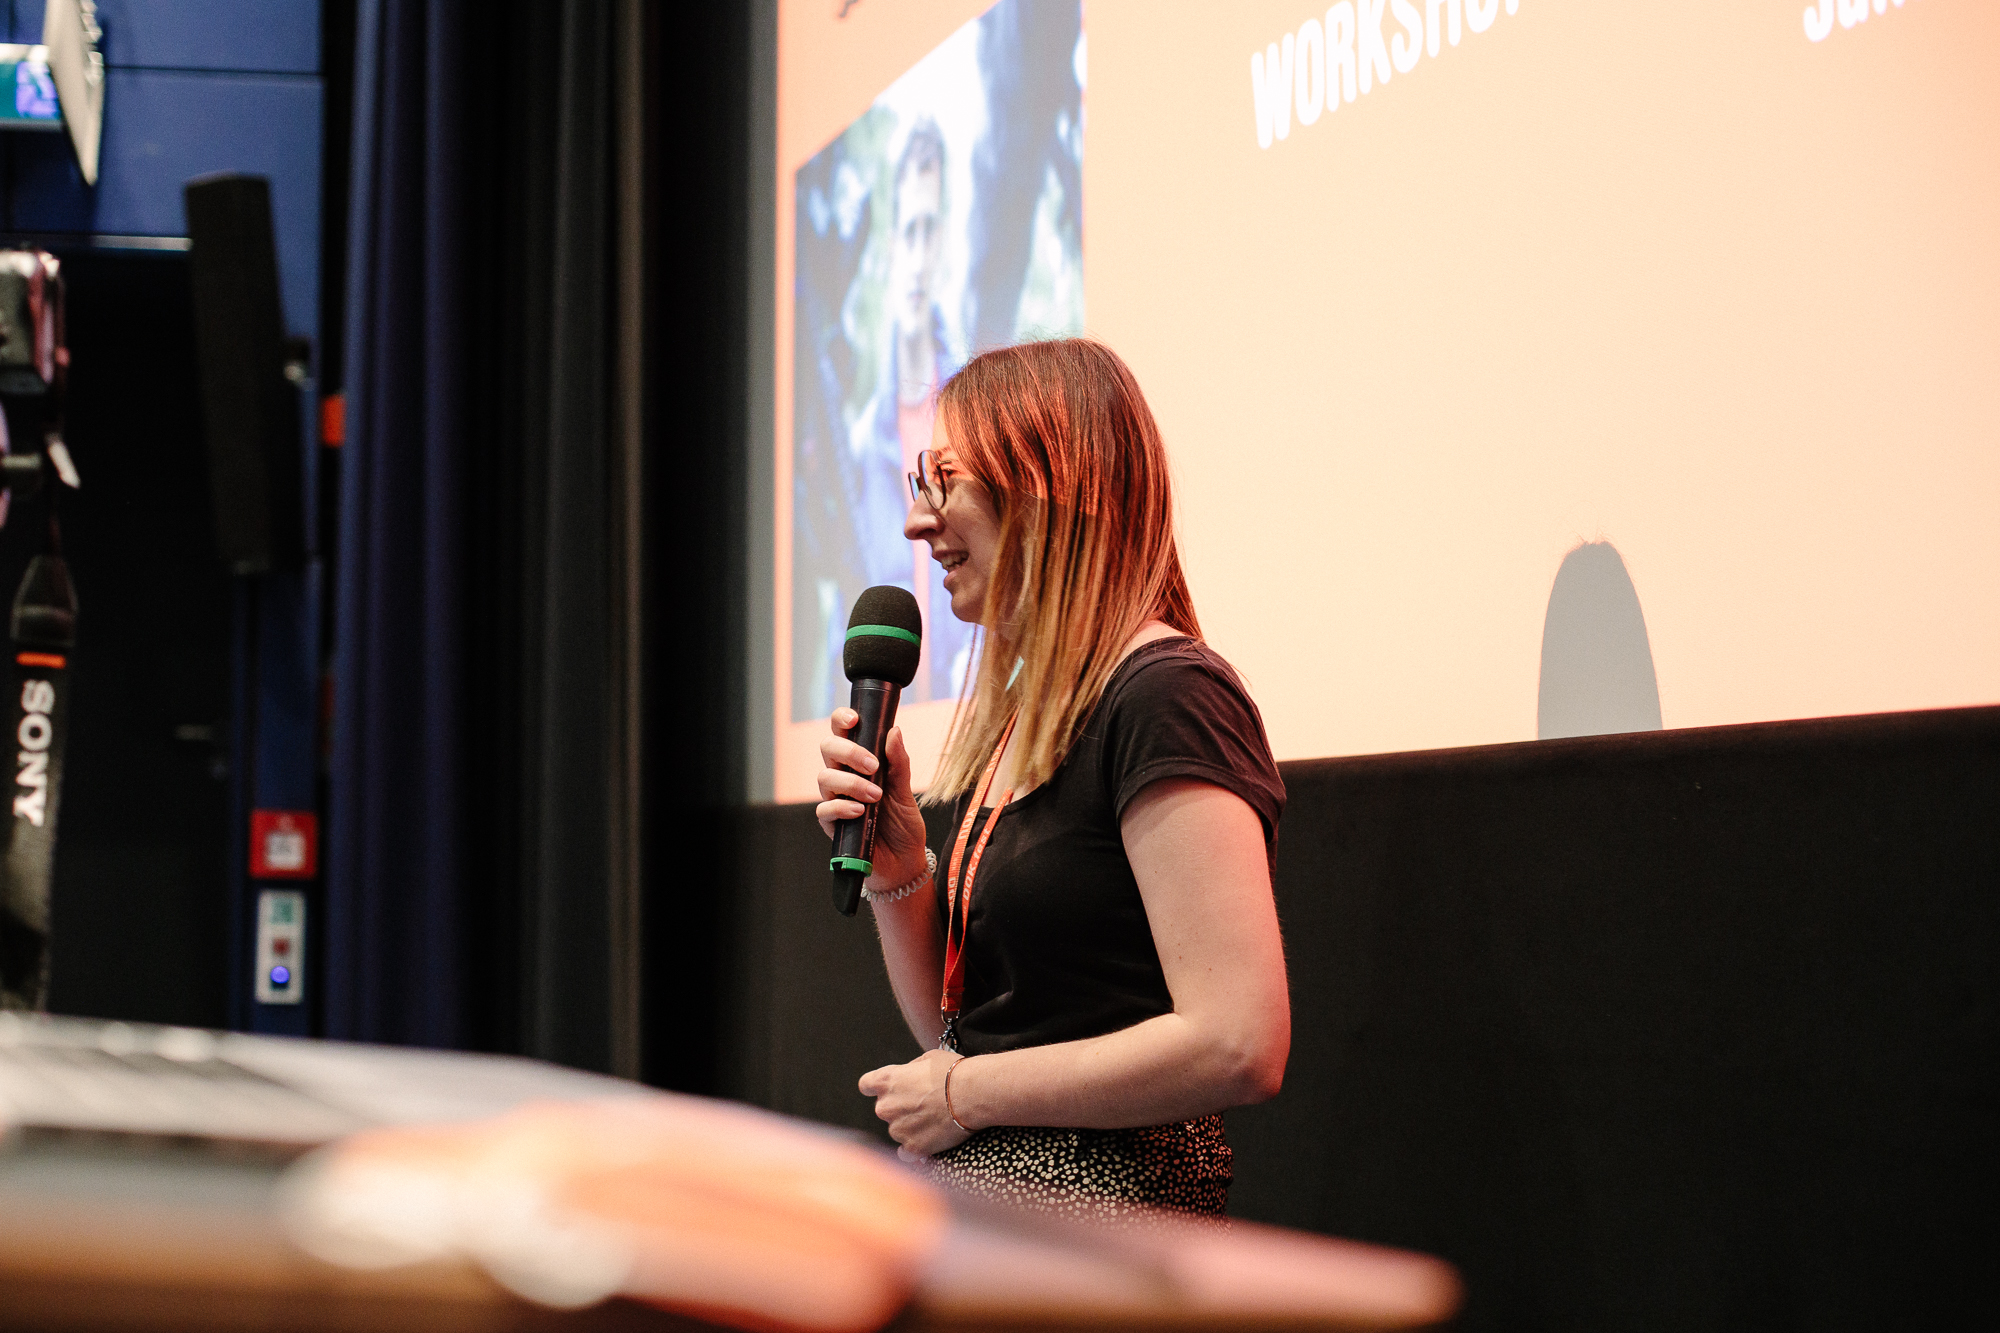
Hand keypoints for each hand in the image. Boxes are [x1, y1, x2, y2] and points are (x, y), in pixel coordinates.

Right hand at [815, 713, 928, 890]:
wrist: (904, 861)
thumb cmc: (903, 824)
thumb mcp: (906, 791)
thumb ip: (898, 762)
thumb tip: (894, 730)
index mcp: (859, 762)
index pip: (842, 732)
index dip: (841, 719)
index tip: (854, 719)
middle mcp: (843, 777)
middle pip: (827, 749)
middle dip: (848, 751)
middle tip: (873, 765)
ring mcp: (836, 800)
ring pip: (824, 778)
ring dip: (850, 783)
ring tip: (875, 795)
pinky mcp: (832, 825)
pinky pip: (824, 810)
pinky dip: (842, 808)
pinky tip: (860, 812)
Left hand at [858, 1049, 972, 1159]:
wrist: (972, 1095)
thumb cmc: (952, 1072)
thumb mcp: (927, 1059)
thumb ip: (909, 1070)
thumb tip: (909, 1077)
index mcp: (886, 1081)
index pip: (866, 1085)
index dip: (876, 1088)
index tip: (888, 1090)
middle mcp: (885, 1107)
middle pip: (884, 1109)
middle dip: (899, 1107)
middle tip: (922, 1104)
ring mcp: (897, 1129)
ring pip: (897, 1129)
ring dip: (909, 1126)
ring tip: (934, 1119)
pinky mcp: (912, 1147)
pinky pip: (907, 1151)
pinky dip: (916, 1146)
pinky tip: (930, 1138)